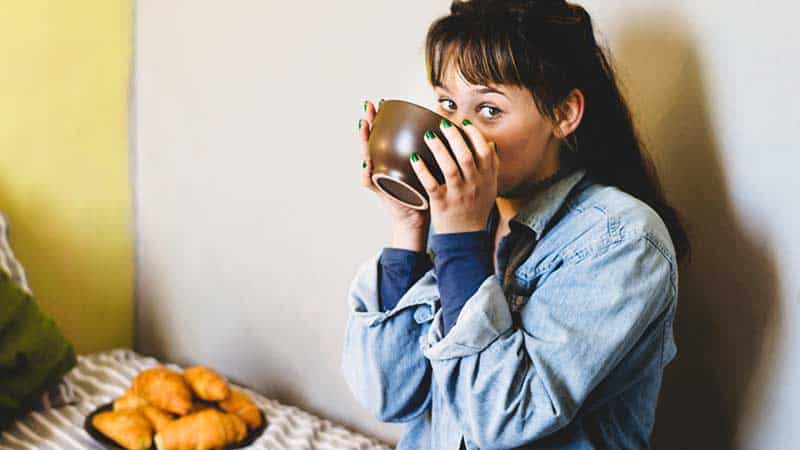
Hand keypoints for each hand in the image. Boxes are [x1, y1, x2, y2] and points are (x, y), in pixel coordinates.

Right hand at [359, 99, 429, 249]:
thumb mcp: (426, 169)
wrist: (417, 219)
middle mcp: (382, 166)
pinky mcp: (380, 191)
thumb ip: (430, 153)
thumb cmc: (422, 193)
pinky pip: (369, 180)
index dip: (381, 118)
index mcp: (392, 159)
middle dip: (368, 122)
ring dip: (363, 140)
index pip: (383, 134)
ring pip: (365, 155)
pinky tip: (367, 160)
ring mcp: (378, 177)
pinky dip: (366, 171)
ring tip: (363, 125)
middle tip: (368, 106)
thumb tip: (446, 129)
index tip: (381, 102)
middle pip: (371, 140)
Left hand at [410, 118, 498, 233]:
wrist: (466, 238)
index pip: (485, 151)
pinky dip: (422, 170)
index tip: (464, 123)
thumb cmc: (476, 209)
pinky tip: (414, 158)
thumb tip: (489, 143)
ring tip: (428, 135)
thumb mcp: (490, 188)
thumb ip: (491, 166)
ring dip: (438, 149)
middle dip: (455, 137)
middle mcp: (475, 186)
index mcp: (487, 179)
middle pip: (467, 156)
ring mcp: (459, 195)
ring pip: (449, 168)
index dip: (475, 135)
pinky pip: (431, 184)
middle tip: (442, 124)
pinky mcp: (442, 204)